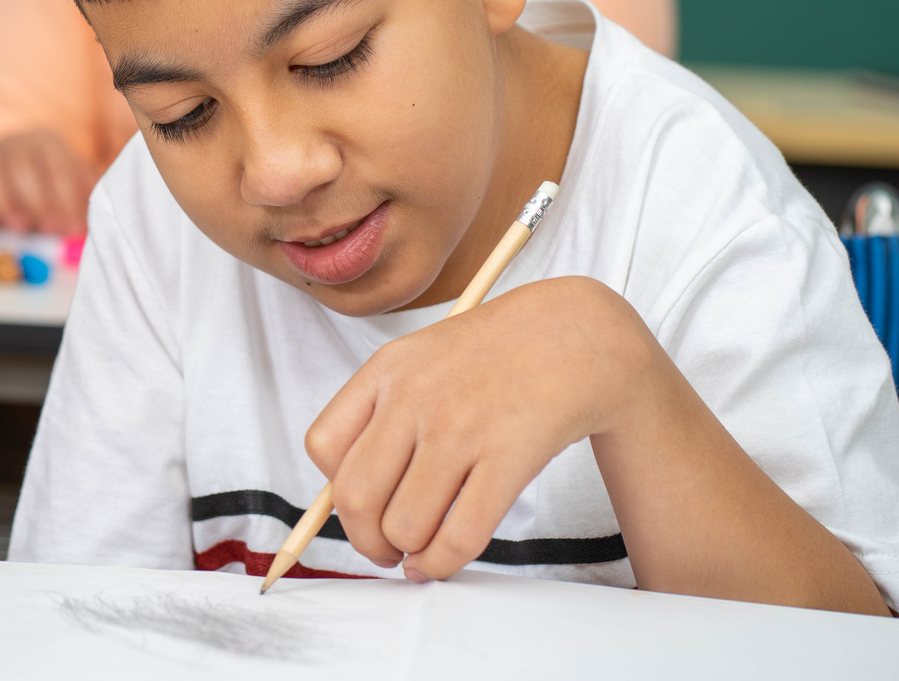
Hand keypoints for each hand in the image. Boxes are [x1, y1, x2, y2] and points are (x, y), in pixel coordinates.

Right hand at [0, 129, 91, 234]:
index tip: (72, 228)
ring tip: (18, 228)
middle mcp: (11, 145)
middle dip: (39, 202)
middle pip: (24, 170)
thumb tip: (84, 233)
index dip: (66, 199)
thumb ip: (78, 209)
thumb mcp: (65, 196)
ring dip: (5, 205)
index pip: (59, 167)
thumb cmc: (36, 197)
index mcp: (45, 145)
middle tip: (48, 230)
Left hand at [304, 276, 657, 580]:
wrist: (574, 335)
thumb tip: (351, 496)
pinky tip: (444, 559)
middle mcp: (415, 396)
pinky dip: (444, 563)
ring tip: (420, 551)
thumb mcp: (421, 360)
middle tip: (384, 548)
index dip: (333, 489)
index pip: (323, 445)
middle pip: (356, 496)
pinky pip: (460, 535)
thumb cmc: (494, 357)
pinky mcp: (508, 456)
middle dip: (365, 539)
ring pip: (404, 525)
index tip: (357, 507)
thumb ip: (381, 414)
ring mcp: (460, 427)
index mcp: (386, 369)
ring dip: (408, 553)